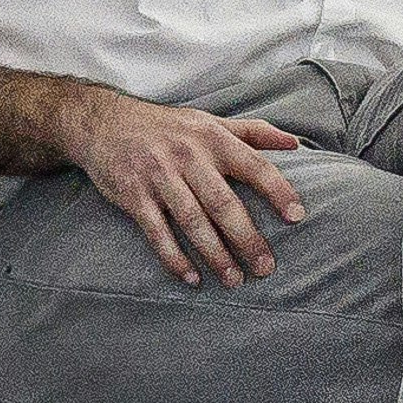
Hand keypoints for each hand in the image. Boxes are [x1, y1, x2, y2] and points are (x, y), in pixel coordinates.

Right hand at [56, 85, 316, 283]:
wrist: (104, 122)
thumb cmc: (167, 127)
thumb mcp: (210, 121)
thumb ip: (253, 132)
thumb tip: (296, 143)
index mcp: (212, 139)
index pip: (253, 165)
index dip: (277, 190)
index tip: (297, 217)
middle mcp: (188, 156)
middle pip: (223, 203)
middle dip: (247, 238)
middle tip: (266, 268)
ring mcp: (158, 176)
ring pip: (192, 222)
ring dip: (215, 255)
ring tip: (234, 281)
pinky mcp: (133, 195)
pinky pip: (157, 232)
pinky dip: (174, 257)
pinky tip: (191, 278)